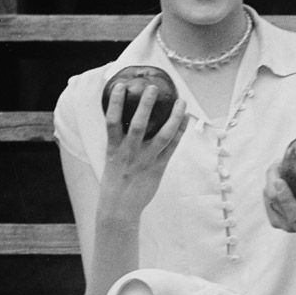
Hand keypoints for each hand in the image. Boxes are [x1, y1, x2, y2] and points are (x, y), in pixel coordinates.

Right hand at [101, 84, 188, 218]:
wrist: (119, 208)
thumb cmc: (114, 182)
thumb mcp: (110, 159)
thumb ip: (117, 142)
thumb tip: (121, 122)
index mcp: (113, 148)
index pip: (112, 120)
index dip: (117, 102)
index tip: (121, 86)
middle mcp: (129, 152)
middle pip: (139, 124)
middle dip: (145, 105)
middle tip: (152, 87)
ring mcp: (146, 160)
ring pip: (161, 135)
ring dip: (172, 117)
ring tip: (180, 101)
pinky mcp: (158, 168)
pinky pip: (171, 147)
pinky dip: (179, 132)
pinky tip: (185, 119)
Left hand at [264, 159, 295, 237]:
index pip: (292, 212)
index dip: (284, 196)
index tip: (280, 179)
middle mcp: (290, 225)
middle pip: (274, 199)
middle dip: (273, 178)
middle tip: (280, 162)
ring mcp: (280, 223)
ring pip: (268, 197)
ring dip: (271, 179)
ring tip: (280, 166)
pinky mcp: (273, 220)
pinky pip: (266, 199)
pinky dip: (269, 185)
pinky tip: (276, 177)